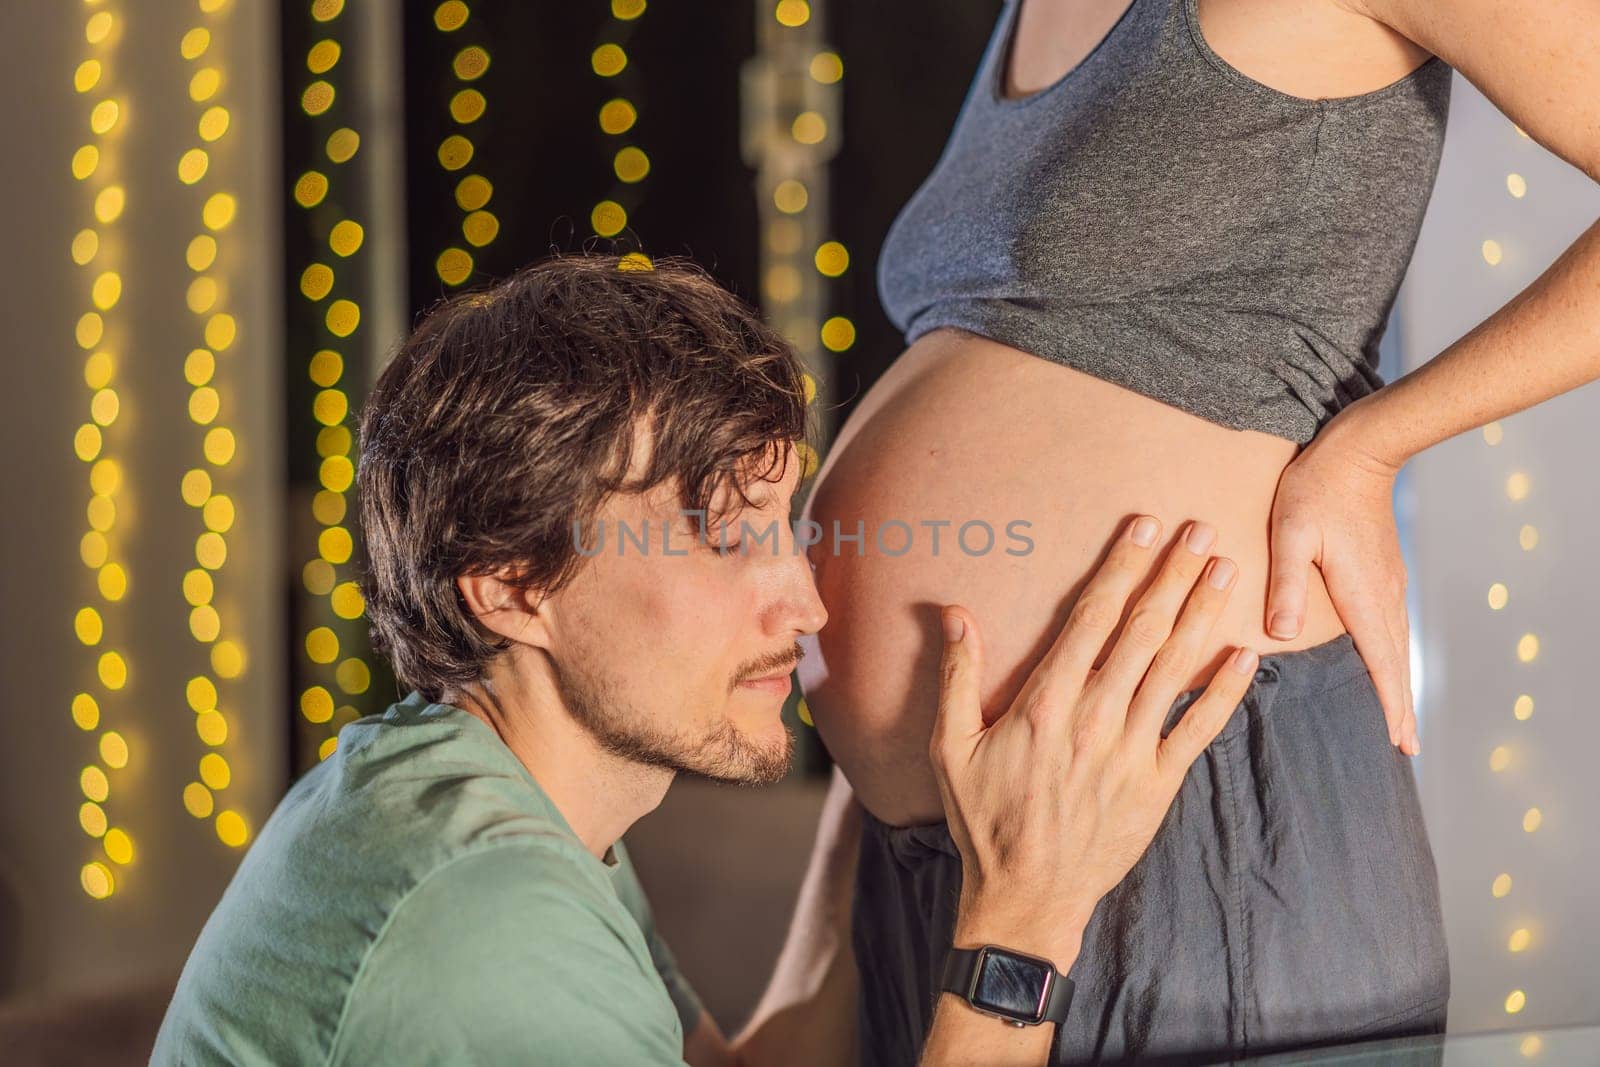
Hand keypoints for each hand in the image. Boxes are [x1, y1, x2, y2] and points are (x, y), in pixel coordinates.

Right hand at [929, 515, 1258, 961]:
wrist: (1025, 896)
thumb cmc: (984, 820)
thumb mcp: (951, 747)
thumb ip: (956, 676)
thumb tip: (953, 613)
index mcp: (1045, 702)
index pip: (1091, 618)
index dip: (1121, 567)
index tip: (1145, 528)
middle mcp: (1094, 718)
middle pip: (1143, 631)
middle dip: (1173, 575)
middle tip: (1200, 530)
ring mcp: (1131, 751)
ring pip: (1175, 668)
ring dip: (1203, 615)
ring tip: (1226, 571)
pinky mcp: (1158, 784)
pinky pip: (1198, 729)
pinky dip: (1225, 690)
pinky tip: (1247, 655)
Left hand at [1264, 408, 1418, 755]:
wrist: (1360, 450)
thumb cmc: (1316, 488)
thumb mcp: (1291, 533)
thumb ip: (1287, 583)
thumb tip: (1283, 634)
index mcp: (1363, 593)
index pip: (1381, 660)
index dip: (1390, 703)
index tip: (1399, 742)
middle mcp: (1384, 594)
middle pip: (1396, 661)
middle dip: (1400, 705)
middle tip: (1406, 749)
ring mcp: (1389, 582)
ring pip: (1397, 644)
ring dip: (1398, 682)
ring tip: (1400, 719)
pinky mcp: (1384, 571)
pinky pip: (1391, 625)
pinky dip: (1392, 654)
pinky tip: (1384, 664)